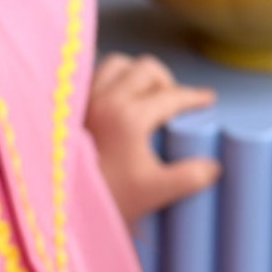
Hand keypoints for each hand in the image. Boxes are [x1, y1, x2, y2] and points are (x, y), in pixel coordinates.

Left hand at [85, 53, 221, 225]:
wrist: (58, 206)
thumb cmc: (105, 198)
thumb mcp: (154, 192)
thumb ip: (189, 178)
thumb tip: (213, 166)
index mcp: (129, 116)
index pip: (171, 95)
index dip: (194, 97)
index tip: (207, 99)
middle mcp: (105, 99)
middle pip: (145, 68)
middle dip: (166, 80)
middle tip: (174, 101)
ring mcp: (84, 99)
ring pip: (116, 64)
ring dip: (136, 74)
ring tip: (145, 95)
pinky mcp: (69, 106)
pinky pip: (92, 75)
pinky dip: (109, 79)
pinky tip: (115, 96)